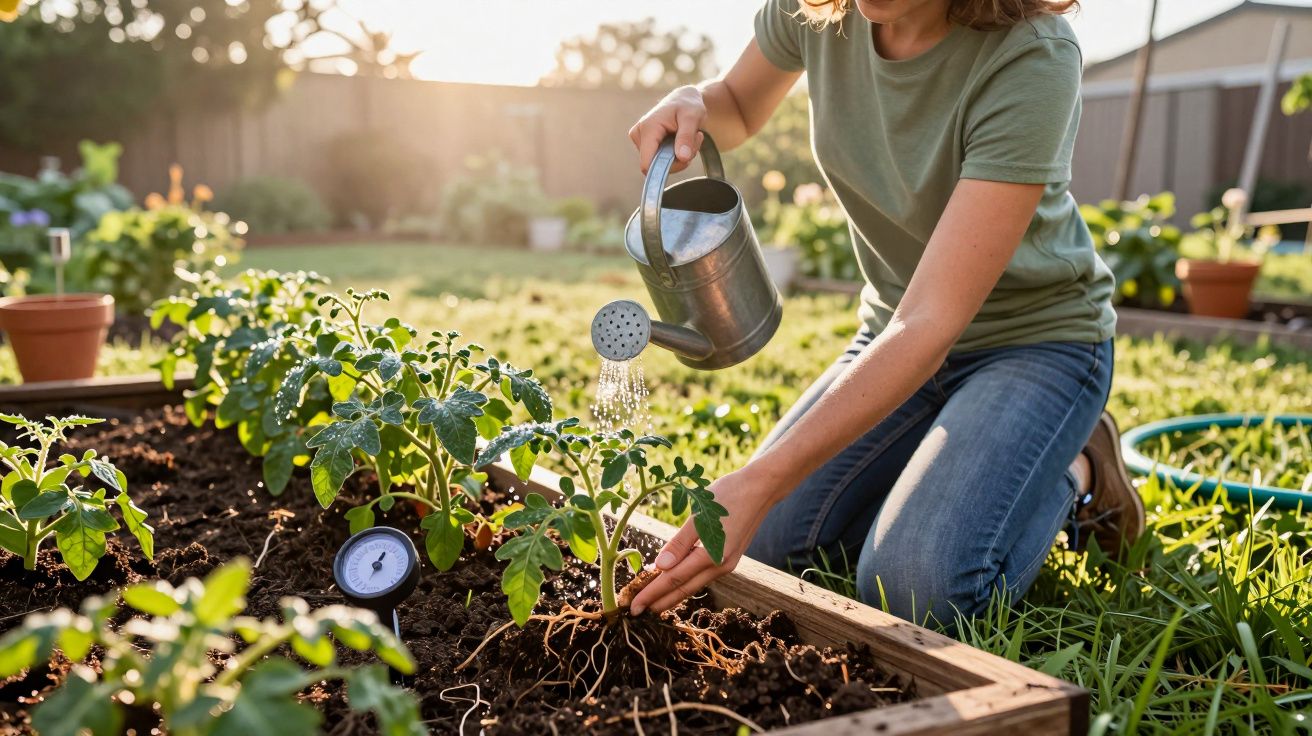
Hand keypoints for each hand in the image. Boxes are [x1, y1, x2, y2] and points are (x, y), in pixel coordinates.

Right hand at [628, 85, 706, 174]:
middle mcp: (639, 134)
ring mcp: (639, 139)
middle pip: (656, 165)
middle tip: (693, 142)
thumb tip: (682, 158)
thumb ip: (686, 137)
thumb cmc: (688, 106)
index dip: (665, 169)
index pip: (647, 163)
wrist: (684, 99)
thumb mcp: (692, 118)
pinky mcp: (644, 143)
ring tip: (689, 138)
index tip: (686, 159)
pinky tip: (682, 140)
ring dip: (680, 156)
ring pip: (660, 164)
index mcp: (648, 128)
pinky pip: (660, 160)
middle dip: (679, 159)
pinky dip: (675, 154)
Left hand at [629, 466, 775, 615]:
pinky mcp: (729, 558)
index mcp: (711, 555)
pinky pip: (702, 576)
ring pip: (693, 584)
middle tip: (636, 612)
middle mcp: (720, 565)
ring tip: (652, 602)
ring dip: (672, 594)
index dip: (652, 594)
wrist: (761, 489)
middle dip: (659, 601)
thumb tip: (660, 567)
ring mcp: (727, 564)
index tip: (633, 606)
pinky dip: (685, 582)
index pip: (673, 579)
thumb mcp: (699, 514)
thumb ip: (679, 543)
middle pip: (683, 589)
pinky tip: (675, 583)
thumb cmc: (728, 495)